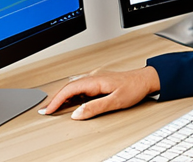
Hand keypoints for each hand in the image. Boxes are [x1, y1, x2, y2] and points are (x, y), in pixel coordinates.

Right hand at [42, 66, 160, 119]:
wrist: (145, 80)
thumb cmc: (134, 87)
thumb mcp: (115, 101)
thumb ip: (95, 107)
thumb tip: (77, 113)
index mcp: (95, 80)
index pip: (69, 89)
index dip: (56, 100)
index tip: (48, 110)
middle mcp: (93, 78)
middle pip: (68, 87)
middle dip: (55, 99)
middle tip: (47, 110)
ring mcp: (96, 79)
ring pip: (74, 87)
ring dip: (63, 97)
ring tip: (54, 108)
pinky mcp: (99, 82)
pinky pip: (80, 88)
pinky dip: (72, 95)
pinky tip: (70, 102)